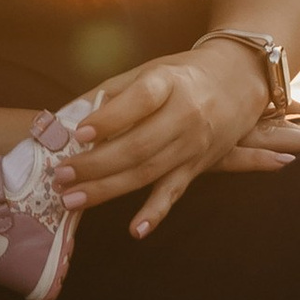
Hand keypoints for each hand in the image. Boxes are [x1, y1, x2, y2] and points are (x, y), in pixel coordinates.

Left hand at [64, 40, 299, 240]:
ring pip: (148, 171)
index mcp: (169, 82)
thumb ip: (109, 92)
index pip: (140, 100)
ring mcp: (193, 144)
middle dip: (95, 164)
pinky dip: (155, 213)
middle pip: (138, 144)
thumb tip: (64, 117)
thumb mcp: (150, 69)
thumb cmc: (183, 75)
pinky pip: (174, 192)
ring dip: (108, 189)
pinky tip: (135, 230)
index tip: (78, 134)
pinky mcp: (198, 166)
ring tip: (72, 199)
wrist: (239, 80)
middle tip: (60, 176)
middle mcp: (185, 114)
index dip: (109, 118)